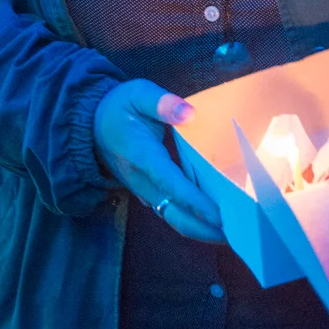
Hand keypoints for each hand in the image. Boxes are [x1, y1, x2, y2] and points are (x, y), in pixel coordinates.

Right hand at [93, 79, 225, 242]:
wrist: (90, 125)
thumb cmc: (119, 107)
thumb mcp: (138, 93)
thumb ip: (162, 102)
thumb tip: (189, 114)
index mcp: (142, 156)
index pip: (171, 184)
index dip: (196, 202)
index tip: (221, 216)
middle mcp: (142, 180)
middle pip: (174, 214)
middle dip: (205, 228)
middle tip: (238, 234)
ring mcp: (144, 190)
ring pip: (173, 218)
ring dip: (201, 229)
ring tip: (232, 233)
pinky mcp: (147, 193)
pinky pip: (170, 212)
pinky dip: (192, 220)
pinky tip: (214, 220)